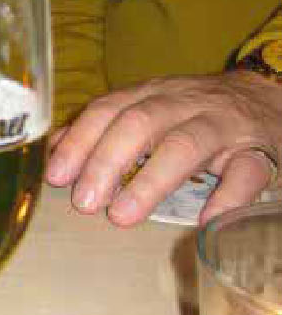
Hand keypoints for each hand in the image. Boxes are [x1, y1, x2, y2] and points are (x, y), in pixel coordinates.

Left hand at [45, 71, 281, 225]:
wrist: (270, 96)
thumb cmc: (196, 111)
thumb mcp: (150, 107)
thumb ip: (105, 127)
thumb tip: (53, 151)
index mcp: (152, 94)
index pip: (109, 109)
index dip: (81, 140)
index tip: (56, 175)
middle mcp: (184, 103)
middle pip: (140, 123)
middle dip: (107, 160)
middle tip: (85, 202)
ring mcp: (223, 126)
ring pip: (187, 144)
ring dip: (151, 180)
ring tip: (123, 215)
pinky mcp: (261, 151)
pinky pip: (247, 171)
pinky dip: (227, 197)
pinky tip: (206, 221)